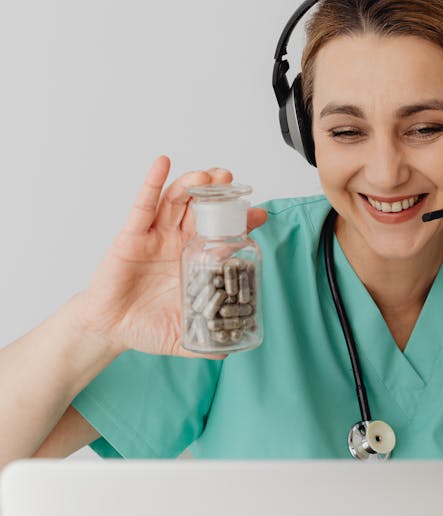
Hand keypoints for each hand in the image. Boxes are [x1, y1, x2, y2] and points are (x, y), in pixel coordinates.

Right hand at [79, 156, 267, 357]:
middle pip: (202, 208)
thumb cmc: (145, 327)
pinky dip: (153, 181)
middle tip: (235, 181)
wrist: (110, 331)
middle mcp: (178, 242)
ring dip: (193, 184)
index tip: (259, 214)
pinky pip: (144, 205)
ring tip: (210, 176)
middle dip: (220, 193)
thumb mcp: (183, 336)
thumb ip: (206, 342)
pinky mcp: (131, 235)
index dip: (241, 221)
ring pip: (177, 201)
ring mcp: (155, 236)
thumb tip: (231, 351)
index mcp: (195, 260)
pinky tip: (163, 163)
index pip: (223, 234)